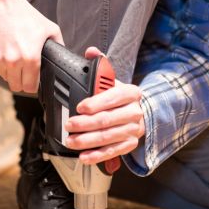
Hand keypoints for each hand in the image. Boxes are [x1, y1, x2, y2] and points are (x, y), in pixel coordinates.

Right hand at [0, 0, 62, 92]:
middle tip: (23, 70)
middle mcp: (13, 62)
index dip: (32, 85)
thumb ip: (59, 45)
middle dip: (20, 80)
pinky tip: (2, 51)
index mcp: (30, 58)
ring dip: (9, 71)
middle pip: (16, 86)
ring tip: (12, 55)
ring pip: (4, 78)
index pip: (30, 87)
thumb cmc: (23, 14)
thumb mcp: (49, 28)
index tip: (32, 80)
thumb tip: (62, 57)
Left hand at [64, 46, 144, 167]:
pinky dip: (97, 156)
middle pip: (108, 120)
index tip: (79, 107)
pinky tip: (84, 156)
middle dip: (86, 124)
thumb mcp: (112, 80)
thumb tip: (91, 51)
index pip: (113, 97)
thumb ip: (100, 67)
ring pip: (108, 137)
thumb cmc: (119, 97)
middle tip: (69, 125)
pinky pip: (112, 152)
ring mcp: (133, 130)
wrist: (138, 113)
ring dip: (87, 141)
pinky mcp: (129, 144)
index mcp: (131, 93)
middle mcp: (135, 112)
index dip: (95, 103)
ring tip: (71, 141)